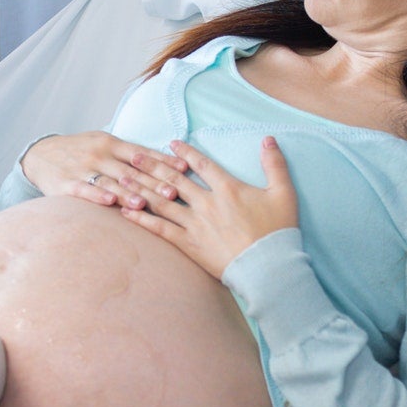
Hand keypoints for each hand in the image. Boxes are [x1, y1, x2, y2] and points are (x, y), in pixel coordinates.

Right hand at [19, 131, 191, 209]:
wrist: (40, 154)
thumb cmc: (81, 150)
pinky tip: (109, 202)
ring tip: (144, 203)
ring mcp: (83, 168)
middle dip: (152, 182)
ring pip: (110, 182)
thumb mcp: (104, 143)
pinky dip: (97, 196)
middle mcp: (100, 154)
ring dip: (128, 193)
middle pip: (131, 171)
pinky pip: (84, 190)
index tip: (184, 170)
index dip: (163, 162)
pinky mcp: (67, 182)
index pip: (142, 154)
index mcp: (111, 143)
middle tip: (173, 193)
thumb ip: (129, 153)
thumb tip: (164, 161)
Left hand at [116, 138, 296, 279]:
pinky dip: (142, 220)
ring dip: (141, 188)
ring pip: (162, 201)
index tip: (171, 144)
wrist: (268, 267)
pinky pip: (160, 229)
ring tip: (123, 178)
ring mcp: (195, 223)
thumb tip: (269, 139)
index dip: (185, 153)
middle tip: (134, 156)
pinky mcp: (188, 244)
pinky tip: (126, 212)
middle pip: (173, 179)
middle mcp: (206, 202)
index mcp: (227, 188)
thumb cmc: (277, 230)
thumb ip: (275, 164)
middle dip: (152, 166)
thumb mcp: (283, 193)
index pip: (202, 164)